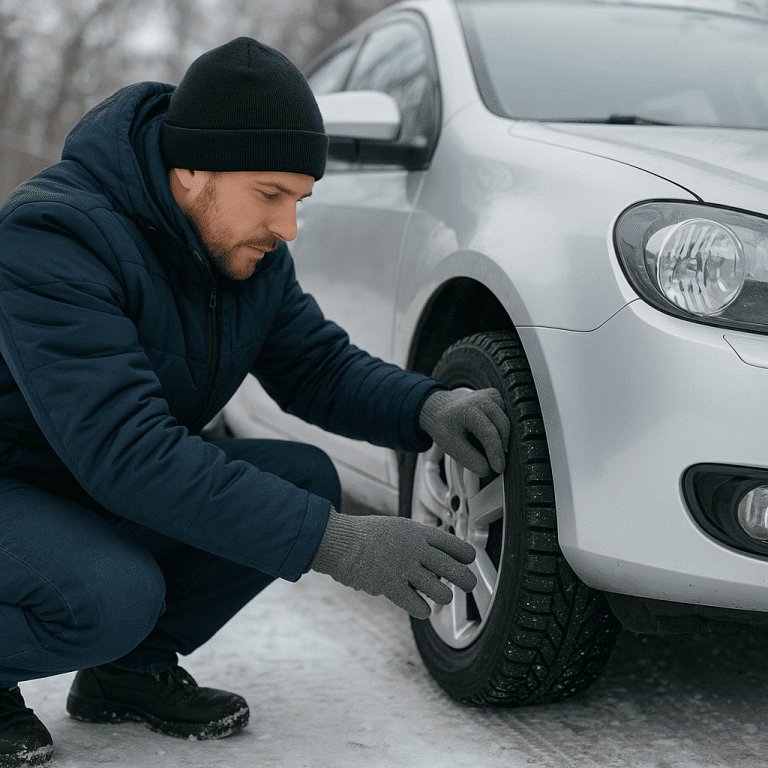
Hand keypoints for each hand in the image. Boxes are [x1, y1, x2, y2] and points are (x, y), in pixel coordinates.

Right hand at [309, 508, 476, 618]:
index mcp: (418, 533)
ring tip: (439, 596)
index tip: (469, 561)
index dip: (466, 556)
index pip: (454, 544)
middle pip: (455, 569)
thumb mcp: (396, 527)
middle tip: (468, 585)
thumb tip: (434, 553)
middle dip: (467, 580)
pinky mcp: (390, 586)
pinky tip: (422, 607)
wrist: (340, 541)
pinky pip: (418, 605)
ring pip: (440, 591)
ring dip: (443, 596)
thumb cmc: (365, 535)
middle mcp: (415, 550)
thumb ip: (416, 540)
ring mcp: (404, 568)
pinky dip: (423, 609)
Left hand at [418, 388, 509, 475]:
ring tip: (490, 449)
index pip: (489, 433)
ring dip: (502, 438)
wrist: (439, 408)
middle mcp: (481, 399)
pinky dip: (501, 428)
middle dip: (501, 448)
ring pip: (506, 422)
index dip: (496, 453)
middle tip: (496, 464)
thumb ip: (470, 459)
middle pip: (502, 427)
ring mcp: (490, 395)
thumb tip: (488, 470)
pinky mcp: (495, 396)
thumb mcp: (451, 445)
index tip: (498, 468)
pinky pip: (506, 416)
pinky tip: (491, 434)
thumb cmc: (444, 425)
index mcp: (468, 410)